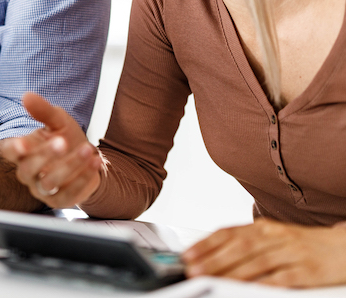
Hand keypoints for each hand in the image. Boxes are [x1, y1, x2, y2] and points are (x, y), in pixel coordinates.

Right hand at [0, 92, 102, 207]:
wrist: (86, 156)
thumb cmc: (66, 137)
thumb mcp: (58, 121)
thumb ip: (43, 110)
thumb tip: (27, 96)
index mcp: (24, 151)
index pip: (10, 152)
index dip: (14, 149)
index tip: (22, 143)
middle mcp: (30, 172)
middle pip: (28, 169)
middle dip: (45, 155)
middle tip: (62, 141)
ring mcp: (43, 188)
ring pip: (49, 183)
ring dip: (69, 165)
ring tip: (87, 149)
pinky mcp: (60, 200)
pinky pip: (68, 195)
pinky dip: (82, 179)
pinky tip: (94, 163)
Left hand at [183, 218, 345, 286]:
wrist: (343, 248)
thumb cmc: (302, 246)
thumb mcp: (273, 239)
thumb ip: (247, 244)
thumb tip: (213, 253)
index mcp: (263, 228)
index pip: (228, 233)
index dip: (206, 244)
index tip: (188, 254)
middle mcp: (274, 237)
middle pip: (238, 246)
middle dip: (212, 258)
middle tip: (192, 269)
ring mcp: (291, 253)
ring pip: (256, 261)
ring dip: (230, 272)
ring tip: (211, 279)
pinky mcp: (307, 270)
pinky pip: (283, 277)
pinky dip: (264, 283)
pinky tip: (250, 289)